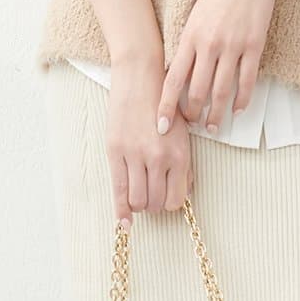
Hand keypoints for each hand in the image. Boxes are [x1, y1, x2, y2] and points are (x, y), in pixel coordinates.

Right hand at [106, 54, 192, 225]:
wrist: (140, 78)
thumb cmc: (163, 104)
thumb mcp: (182, 133)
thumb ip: (183, 164)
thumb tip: (182, 193)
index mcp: (180, 155)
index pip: (177, 199)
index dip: (171, 203)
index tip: (166, 199)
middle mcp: (159, 158)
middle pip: (157, 203)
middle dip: (154, 205)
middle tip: (151, 197)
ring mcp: (136, 156)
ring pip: (139, 201)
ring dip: (139, 205)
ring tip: (138, 196)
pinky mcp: (116, 152)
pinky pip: (119, 190)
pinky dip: (122, 211)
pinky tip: (124, 222)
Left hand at [157, 0, 286, 135]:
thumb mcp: (194, 12)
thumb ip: (188, 41)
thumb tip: (179, 70)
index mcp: (189, 36)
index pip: (173, 80)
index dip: (166, 106)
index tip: (161, 125)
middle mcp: (209, 44)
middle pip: (197, 91)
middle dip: (193, 114)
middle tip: (192, 126)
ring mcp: (233, 46)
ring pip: (222, 91)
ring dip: (217, 113)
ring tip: (214, 126)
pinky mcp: (254, 45)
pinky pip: (248, 81)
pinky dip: (243, 99)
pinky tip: (238, 110)